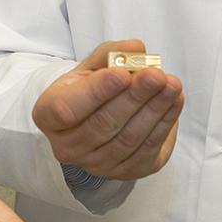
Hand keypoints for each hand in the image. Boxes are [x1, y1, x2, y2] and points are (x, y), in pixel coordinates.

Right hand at [32, 39, 183, 180]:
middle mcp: (67, 147)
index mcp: (48, 116)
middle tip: (157, 75)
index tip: (123, 73)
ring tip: (172, 84)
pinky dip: (164, 124)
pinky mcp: (125, 172)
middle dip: (134, 97)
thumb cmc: (88, 88)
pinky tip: (174, 102)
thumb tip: (136, 48)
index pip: (68, 109)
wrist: (93, 120)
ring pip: (129, 138)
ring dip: (155, 110)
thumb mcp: (92, 66)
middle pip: (103, 124)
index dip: (97, 92)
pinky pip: (147, 150)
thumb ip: (112, 53)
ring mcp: (96, 165)